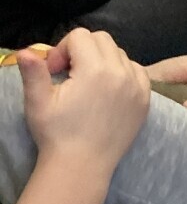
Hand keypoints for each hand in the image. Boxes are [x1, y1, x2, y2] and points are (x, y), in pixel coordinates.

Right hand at [19, 30, 149, 172]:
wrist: (83, 166)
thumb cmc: (56, 134)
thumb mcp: (38, 102)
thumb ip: (33, 72)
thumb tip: (24, 52)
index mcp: (96, 70)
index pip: (80, 36)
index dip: (62, 49)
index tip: (55, 71)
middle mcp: (122, 74)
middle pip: (102, 40)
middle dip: (83, 50)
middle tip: (70, 74)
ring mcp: (137, 87)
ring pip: (120, 54)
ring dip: (103, 60)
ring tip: (88, 83)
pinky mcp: (145, 100)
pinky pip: (137, 71)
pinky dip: (123, 72)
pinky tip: (108, 89)